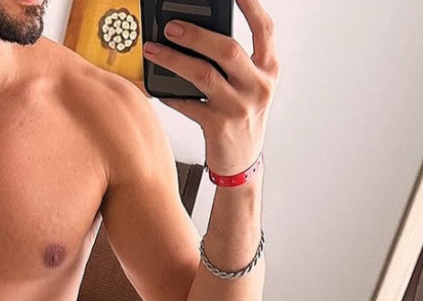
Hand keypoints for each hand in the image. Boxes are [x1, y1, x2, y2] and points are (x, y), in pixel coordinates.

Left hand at [142, 0, 278, 175]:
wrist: (242, 163)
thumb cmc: (242, 116)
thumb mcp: (250, 85)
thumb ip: (235, 61)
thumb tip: (196, 31)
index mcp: (269, 69)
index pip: (264, 28)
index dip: (251, 5)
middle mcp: (258, 86)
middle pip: (227, 50)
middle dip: (196, 34)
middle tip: (170, 26)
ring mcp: (239, 107)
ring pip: (204, 75)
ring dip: (174, 60)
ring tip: (153, 50)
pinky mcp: (219, 127)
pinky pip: (189, 104)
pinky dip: (170, 94)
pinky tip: (156, 87)